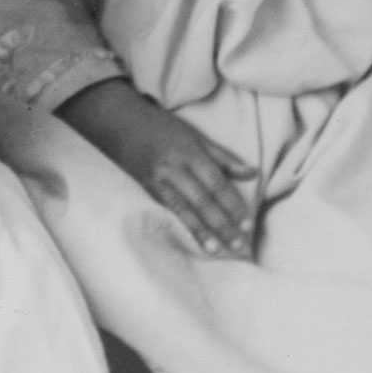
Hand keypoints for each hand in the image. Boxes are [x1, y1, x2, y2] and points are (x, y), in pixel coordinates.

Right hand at [61, 81, 254, 260]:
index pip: (216, 182)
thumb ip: (223, 157)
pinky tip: (192, 239)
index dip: (232, 203)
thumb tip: (253, 172)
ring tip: (216, 250)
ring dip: (202, 231)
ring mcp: (157, 180)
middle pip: (202, 200)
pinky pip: (166, 210)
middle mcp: (174, 168)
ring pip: (184, 210)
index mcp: (190, 152)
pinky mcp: (144, 189)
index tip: (248, 223)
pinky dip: (181, 226)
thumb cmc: (161, 127)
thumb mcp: (194, 136)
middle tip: (239, 245)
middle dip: (222, 224)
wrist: (118, 122)